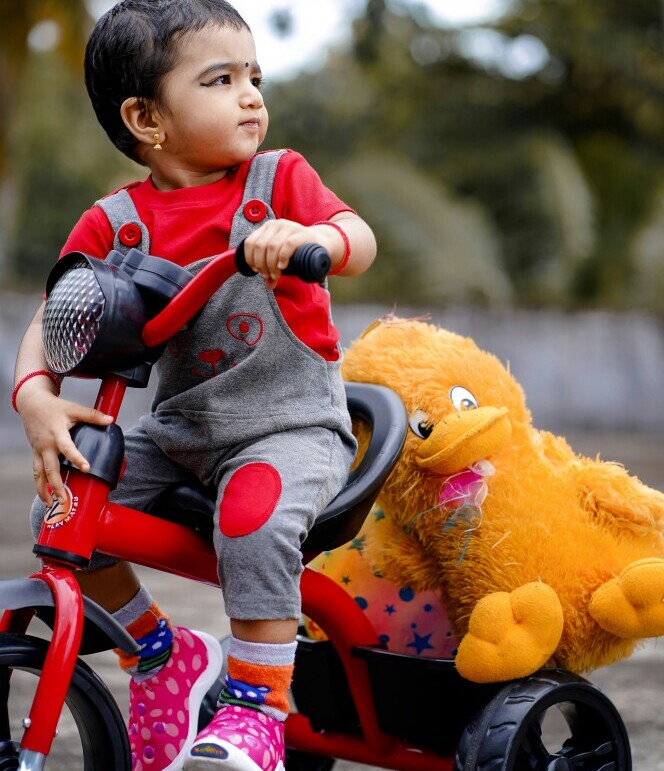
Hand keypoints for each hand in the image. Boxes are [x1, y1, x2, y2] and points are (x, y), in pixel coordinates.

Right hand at [17, 386, 112, 504]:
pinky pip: (36, 471)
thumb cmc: (54, 407)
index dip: (76, 458)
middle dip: (56, 485)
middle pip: (50, 469)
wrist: (31, 404)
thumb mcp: (74, 408)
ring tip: (51, 503)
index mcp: (57, 434)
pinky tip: (45, 494)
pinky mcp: (35, 453)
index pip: (67, 448)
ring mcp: (39, 450)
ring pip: (39, 474)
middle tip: (64, 499)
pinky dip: (39, 483)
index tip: (86, 468)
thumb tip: (111, 420)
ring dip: (43, 489)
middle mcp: (46, 445)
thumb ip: (92, 415)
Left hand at [242, 219, 334, 288]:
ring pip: (272, 246)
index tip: (257, 271)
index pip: (250, 243)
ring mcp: (289, 227)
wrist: (321, 244)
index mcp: (267, 228)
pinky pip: (288, 244)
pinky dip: (282, 258)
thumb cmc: (298, 252)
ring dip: (271, 264)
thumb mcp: (281, 258)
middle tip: (268, 275)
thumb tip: (268, 285)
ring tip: (276, 274)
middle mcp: (276, 224)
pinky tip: (283, 266)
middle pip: (260, 246)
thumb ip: (273, 269)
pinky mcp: (302, 233)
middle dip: (262, 264)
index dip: (250, 259)